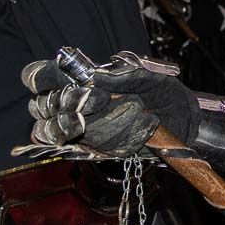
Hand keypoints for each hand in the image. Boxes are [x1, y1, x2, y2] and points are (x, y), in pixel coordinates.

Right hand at [21, 52, 199, 155]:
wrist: (184, 121)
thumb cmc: (163, 92)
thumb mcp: (149, 76)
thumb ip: (124, 75)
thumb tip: (96, 76)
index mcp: (81, 80)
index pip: (39, 77)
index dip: (42, 77)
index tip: (64, 80)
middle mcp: (74, 105)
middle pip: (42, 107)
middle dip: (68, 102)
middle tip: (101, 98)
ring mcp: (82, 129)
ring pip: (57, 131)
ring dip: (89, 122)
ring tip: (128, 112)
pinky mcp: (95, 149)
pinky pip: (87, 147)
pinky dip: (113, 137)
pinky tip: (136, 129)